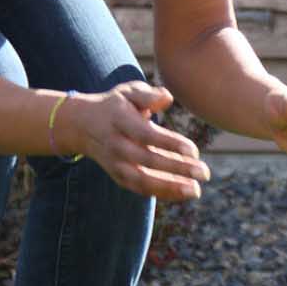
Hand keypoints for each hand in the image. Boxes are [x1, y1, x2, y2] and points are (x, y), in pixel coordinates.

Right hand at [66, 81, 209, 201]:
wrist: (82, 125)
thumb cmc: (116, 105)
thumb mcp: (128, 92)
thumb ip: (148, 95)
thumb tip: (167, 98)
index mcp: (120, 120)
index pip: (146, 135)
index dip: (169, 144)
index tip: (194, 151)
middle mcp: (116, 145)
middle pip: (147, 160)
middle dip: (177, 168)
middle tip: (204, 172)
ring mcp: (115, 163)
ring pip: (142, 180)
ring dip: (170, 187)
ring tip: (196, 190)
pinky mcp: (118, 176)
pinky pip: (140, 189)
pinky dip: (162, 193)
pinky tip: (184, 193)